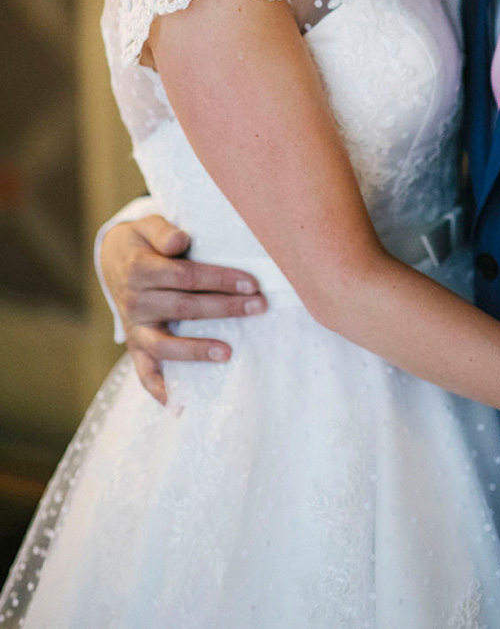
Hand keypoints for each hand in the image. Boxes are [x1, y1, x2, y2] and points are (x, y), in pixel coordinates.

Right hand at [100, 215, 267, 404]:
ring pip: (165, 345)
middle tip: (258, 307)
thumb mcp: (147, 225)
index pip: (186, 277)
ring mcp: (135, 328)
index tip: (251, 283)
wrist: (112, 258)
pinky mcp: (135, 345)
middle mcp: (135, 302)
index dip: (220, 279)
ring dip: (197, 351)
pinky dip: (158, 389)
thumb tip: (180, 241)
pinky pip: (144, 372)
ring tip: (228, 353)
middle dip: (225, 307)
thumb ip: (163, 231)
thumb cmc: (143, 241)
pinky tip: (179, 403)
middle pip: (184, 308)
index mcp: (140, 269)